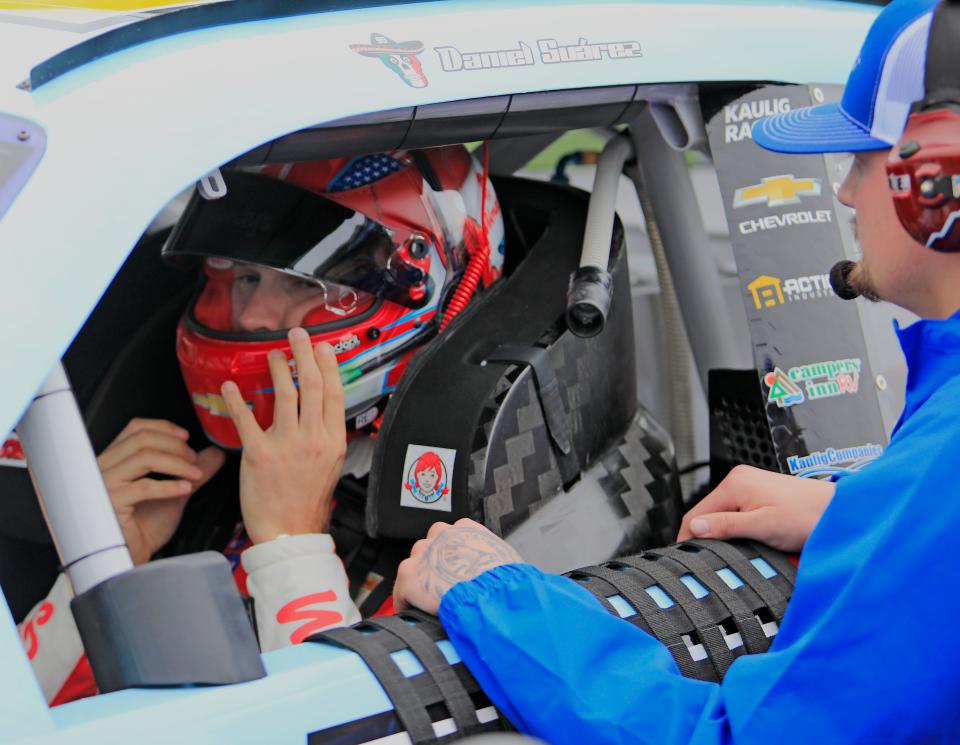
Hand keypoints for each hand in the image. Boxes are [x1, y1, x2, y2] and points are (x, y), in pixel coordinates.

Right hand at [98, 418, 224, 564]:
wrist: (131, 557)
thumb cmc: (144, 526)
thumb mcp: (175, 492)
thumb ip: (193, 471)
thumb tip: (215, 453)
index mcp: (115, 459)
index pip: (135, 427)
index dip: (164, 427)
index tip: (187, 437)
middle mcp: (105, 467)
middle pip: (142, 439)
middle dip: (175, 446)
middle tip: (194, 459)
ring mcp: (104, 484)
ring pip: (144, 457)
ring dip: (177, 463)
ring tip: (196, 475)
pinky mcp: (110, 503)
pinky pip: (144, 487)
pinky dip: (169, 485)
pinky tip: (186, 489)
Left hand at [221, 327, 345, 544]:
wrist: (290, 534)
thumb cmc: (307, 502)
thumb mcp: (330, 466)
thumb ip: (326, 436)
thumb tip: (321, 412)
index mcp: (332, 441)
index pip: (333, 394)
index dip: (328, 366)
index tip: (322, 348)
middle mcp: (312, 439)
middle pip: (311, 386)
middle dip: (304, 355)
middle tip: (297, 336)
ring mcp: (286, 445)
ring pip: (284, 395)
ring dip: (278, 369)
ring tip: (273, 355)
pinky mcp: (259, 455)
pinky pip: (246, 419)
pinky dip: (237, 399)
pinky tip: (231, 385)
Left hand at [394, 518, 524, 614]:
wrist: (493, 597)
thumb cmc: (506, 583)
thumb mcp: (506, 561)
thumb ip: (492, 559)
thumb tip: (496, 574)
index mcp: (466, 528)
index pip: (450, 538)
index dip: (452, 558)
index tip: (454, 572)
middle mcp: (441, 534)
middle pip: (429, 549)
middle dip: (434, 567)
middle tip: (443, 589)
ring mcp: (423, 554)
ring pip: (414, 567)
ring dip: (420, 583)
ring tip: (427, 604)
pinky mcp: (410, 576)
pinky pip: (402, 591)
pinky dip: (406, 603)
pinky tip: (412, 614)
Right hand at [676, 464, 834, 551]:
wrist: (839, 511)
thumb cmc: (809, 515)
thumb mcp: (763, 526)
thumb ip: (726, 526)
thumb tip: (694, 528)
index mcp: (734, 484)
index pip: (696, 514)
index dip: (688, 539)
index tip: (687, 560)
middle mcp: (738, 480)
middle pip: (708, 514)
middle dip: (707, 538)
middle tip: (710, 562)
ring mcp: (749, 486)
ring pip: (722, 515)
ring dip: (723, 535)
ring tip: (729, 555)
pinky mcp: (760, 494)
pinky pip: (737, 514)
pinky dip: (737, 529)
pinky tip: (745, 542)